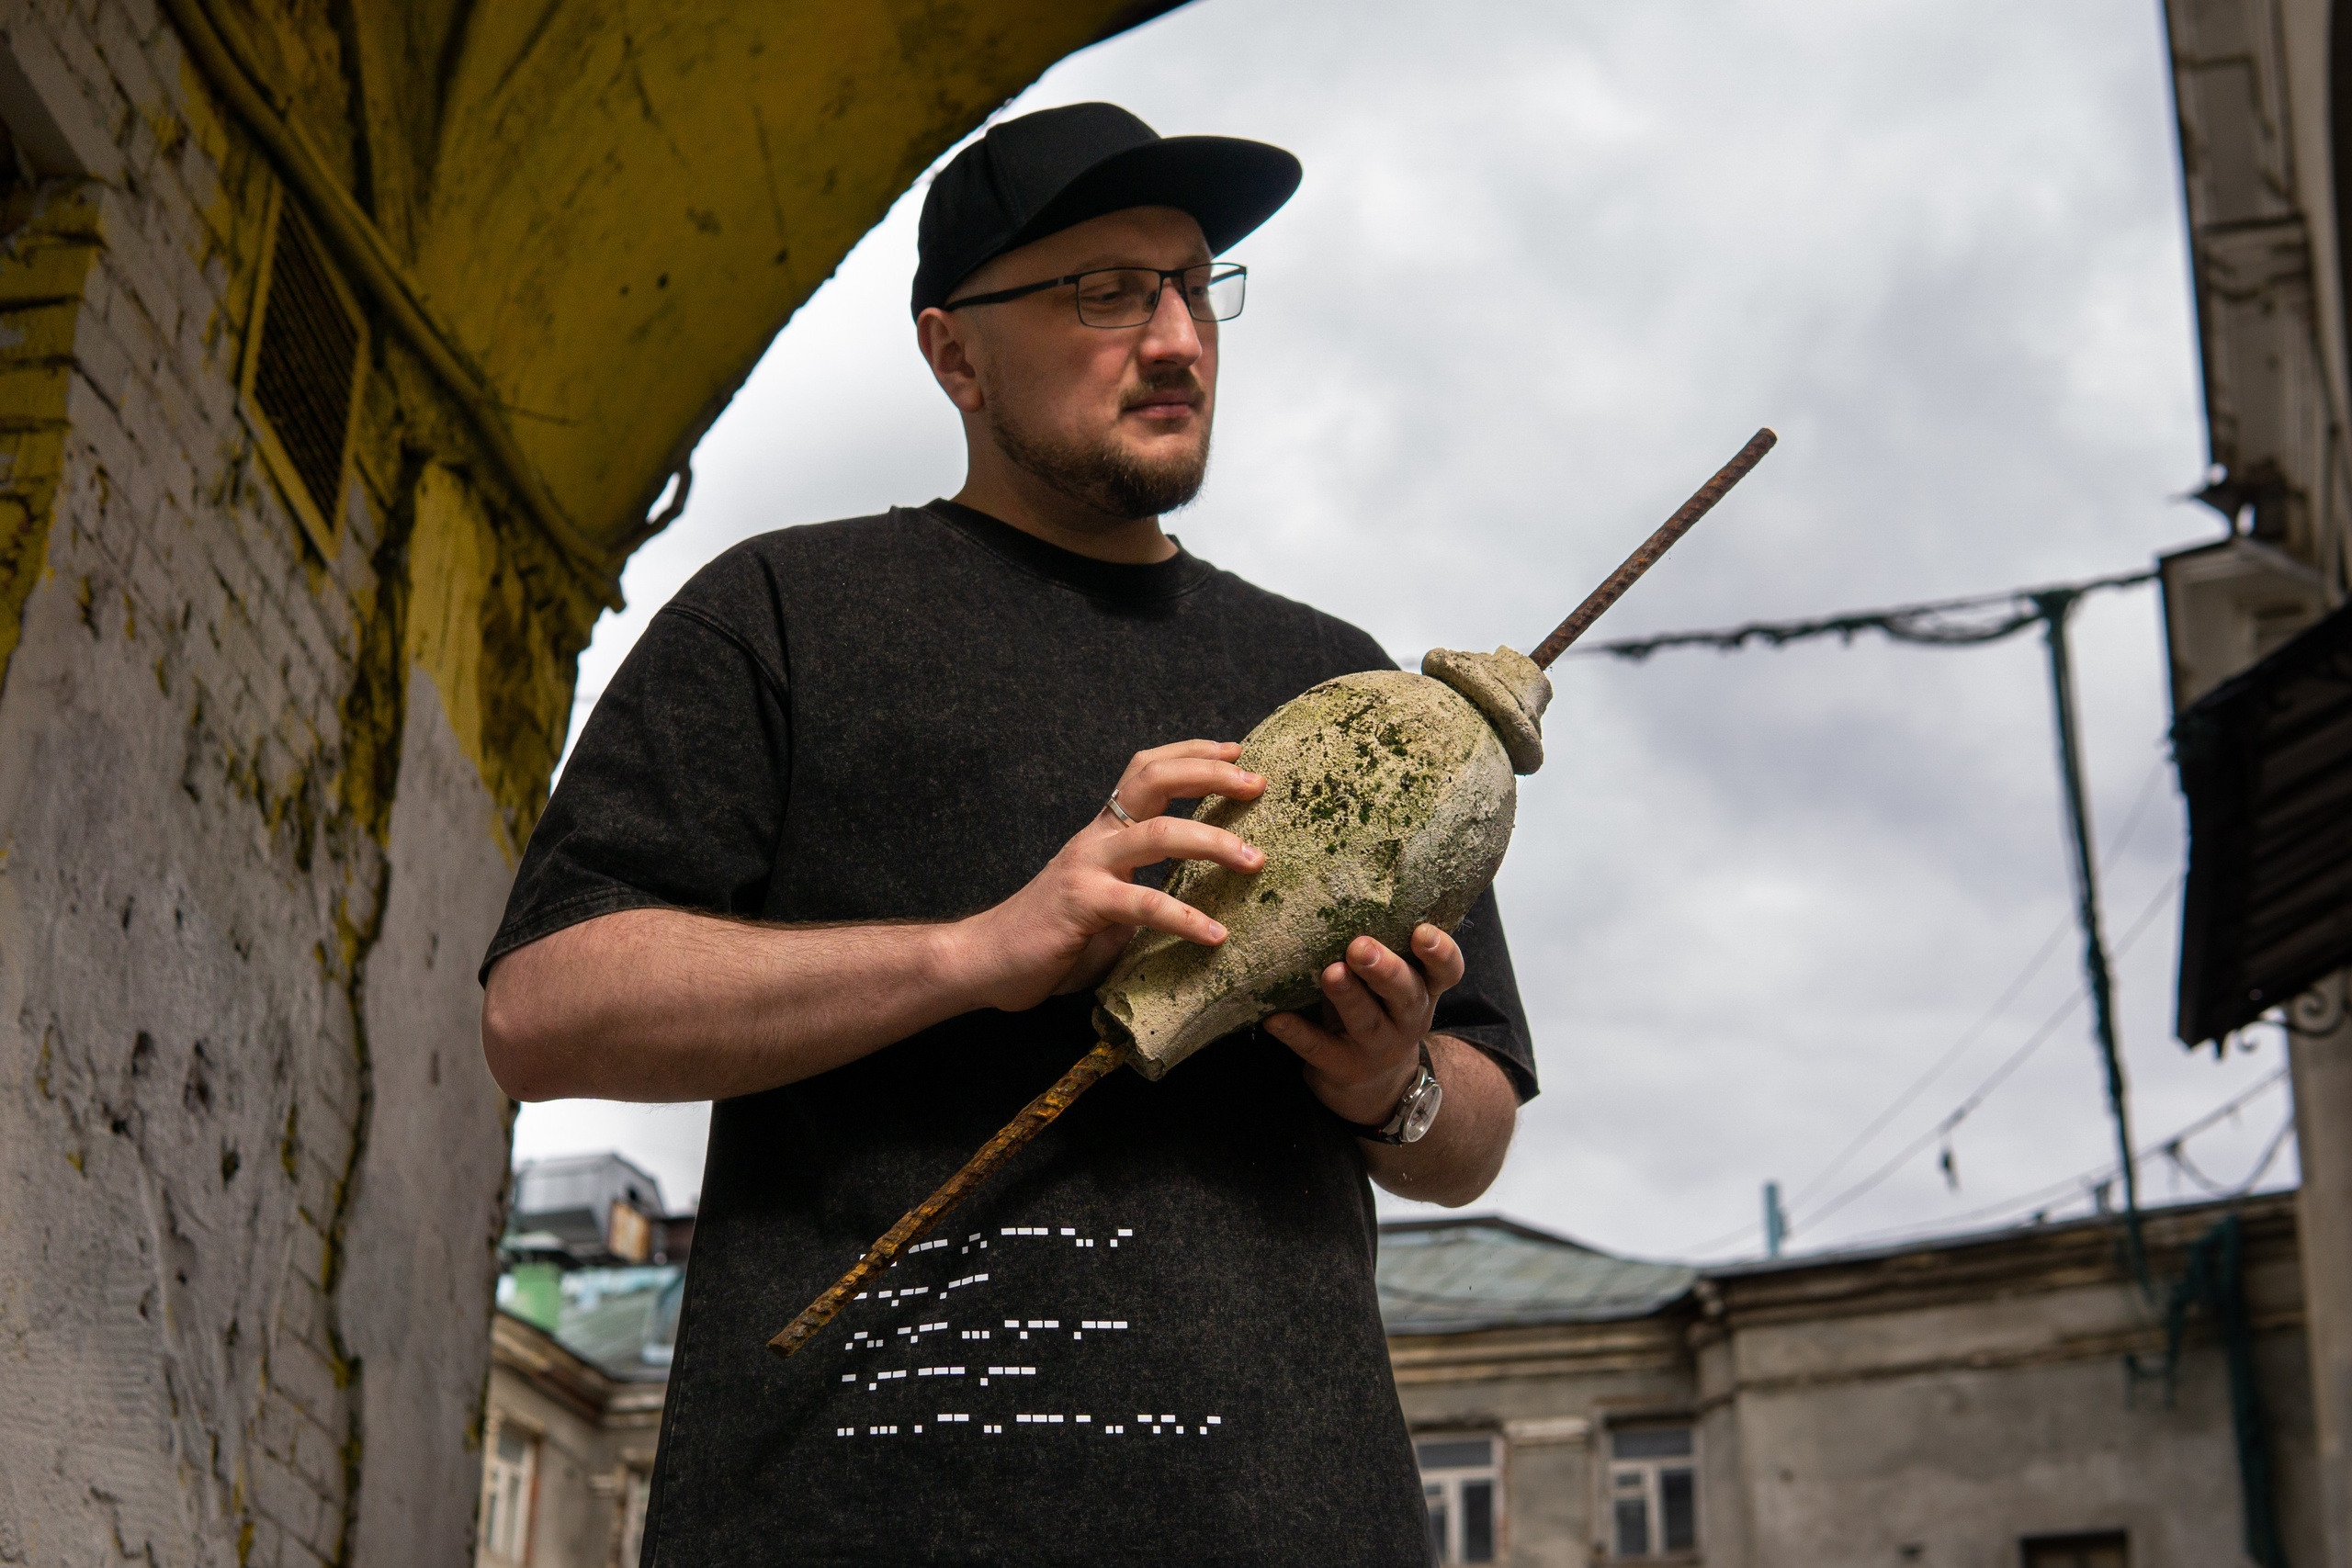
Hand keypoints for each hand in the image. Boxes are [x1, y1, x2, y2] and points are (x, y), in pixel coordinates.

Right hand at [944, 741, 1267, 1012]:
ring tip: (1255, 861)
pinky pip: (1142, 903)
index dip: (1192, 754)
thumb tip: (1206, 899)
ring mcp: (1087, 867)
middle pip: (1154, 781)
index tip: (1237, 754)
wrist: (984, 961)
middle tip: (1258, 785)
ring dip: (1214, 842)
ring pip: (1158, 835)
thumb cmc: (1051, 937)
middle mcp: (1096, 838)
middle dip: (1211, 776)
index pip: (1146, 770)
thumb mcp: (1108, 902)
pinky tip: (1215, 935)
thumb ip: (1145, 889)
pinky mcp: (1082, 905)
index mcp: (1103, 832)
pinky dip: (1184, 918)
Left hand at [1264, 925, 1465, 1126]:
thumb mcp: (1393, 984)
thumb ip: (1380, 948)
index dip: (1440, 952)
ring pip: (1366, 1022)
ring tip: (1330, 973)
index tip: (1422, 932)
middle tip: (1360, 946)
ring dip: (1348, 997)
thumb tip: (1338, 892)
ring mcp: (1378, 1047)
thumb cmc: (1380, 1011)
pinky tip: (1274, 1019)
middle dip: (1385, 969)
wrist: (1377, 1087)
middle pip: (1406, 993)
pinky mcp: (1343, 1067)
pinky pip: (1319, 1048)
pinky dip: (1297, 1032)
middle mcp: (1408, 1018)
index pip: (1446, 970)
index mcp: (1424, 989)